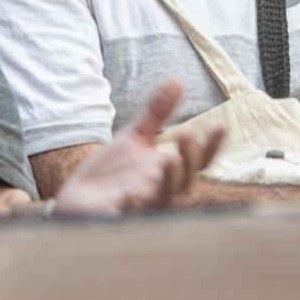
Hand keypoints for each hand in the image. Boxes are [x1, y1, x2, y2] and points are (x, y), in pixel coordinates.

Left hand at [54, 80, 223, 214]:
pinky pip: (129, 218)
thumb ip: (156, 113)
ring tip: (168, 160)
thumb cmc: (112, 172)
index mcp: (167, 169)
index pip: (197, 160)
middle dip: (188, 158)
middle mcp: (160, 189)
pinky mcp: (118, 218)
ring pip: (164, 199)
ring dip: (169, 181)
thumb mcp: (135, 138)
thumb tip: (177, 80)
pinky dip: (132, 208)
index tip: (221, 126)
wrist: (78, 198)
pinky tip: (129, 196)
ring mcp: (141, 206)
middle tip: (186, 133)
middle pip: (185, 179)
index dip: (211, 146)